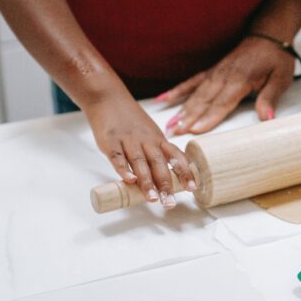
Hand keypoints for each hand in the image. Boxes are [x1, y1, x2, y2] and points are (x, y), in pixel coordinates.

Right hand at [85, 94, 194, 209]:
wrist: (108, 98)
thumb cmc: (130, 120)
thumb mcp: (150, 133)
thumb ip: (157, 152)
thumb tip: (168, 178)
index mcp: (158, 139)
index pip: (176, 156)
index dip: (185, 172)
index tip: (193, 188)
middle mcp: (146, 141)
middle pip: (159, 164)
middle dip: (166, 185)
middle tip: (171, 203)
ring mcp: (128, 141)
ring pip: (140, 163)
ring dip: (147, 182)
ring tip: (153, 198)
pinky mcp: (110, 142)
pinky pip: (117, 157)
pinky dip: (123, 170)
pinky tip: (129, 181)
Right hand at [157, 36, 295, 135]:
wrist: (269, 36)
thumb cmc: (276, 59)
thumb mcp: (280, 79)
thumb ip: (270, 98)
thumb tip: (268, 118)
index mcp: (240, 79)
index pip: (222, 102)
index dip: (208, 117)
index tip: (195, 129)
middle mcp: (224, 76)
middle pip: (204, 101)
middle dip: (189, 118)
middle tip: (175, 132)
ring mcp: (216, 73)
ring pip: (196, 94)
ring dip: (182, 109)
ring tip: (169, 124)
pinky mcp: (212, 71)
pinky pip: (192, 82)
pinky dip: (178, 90)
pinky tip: (165, 99)